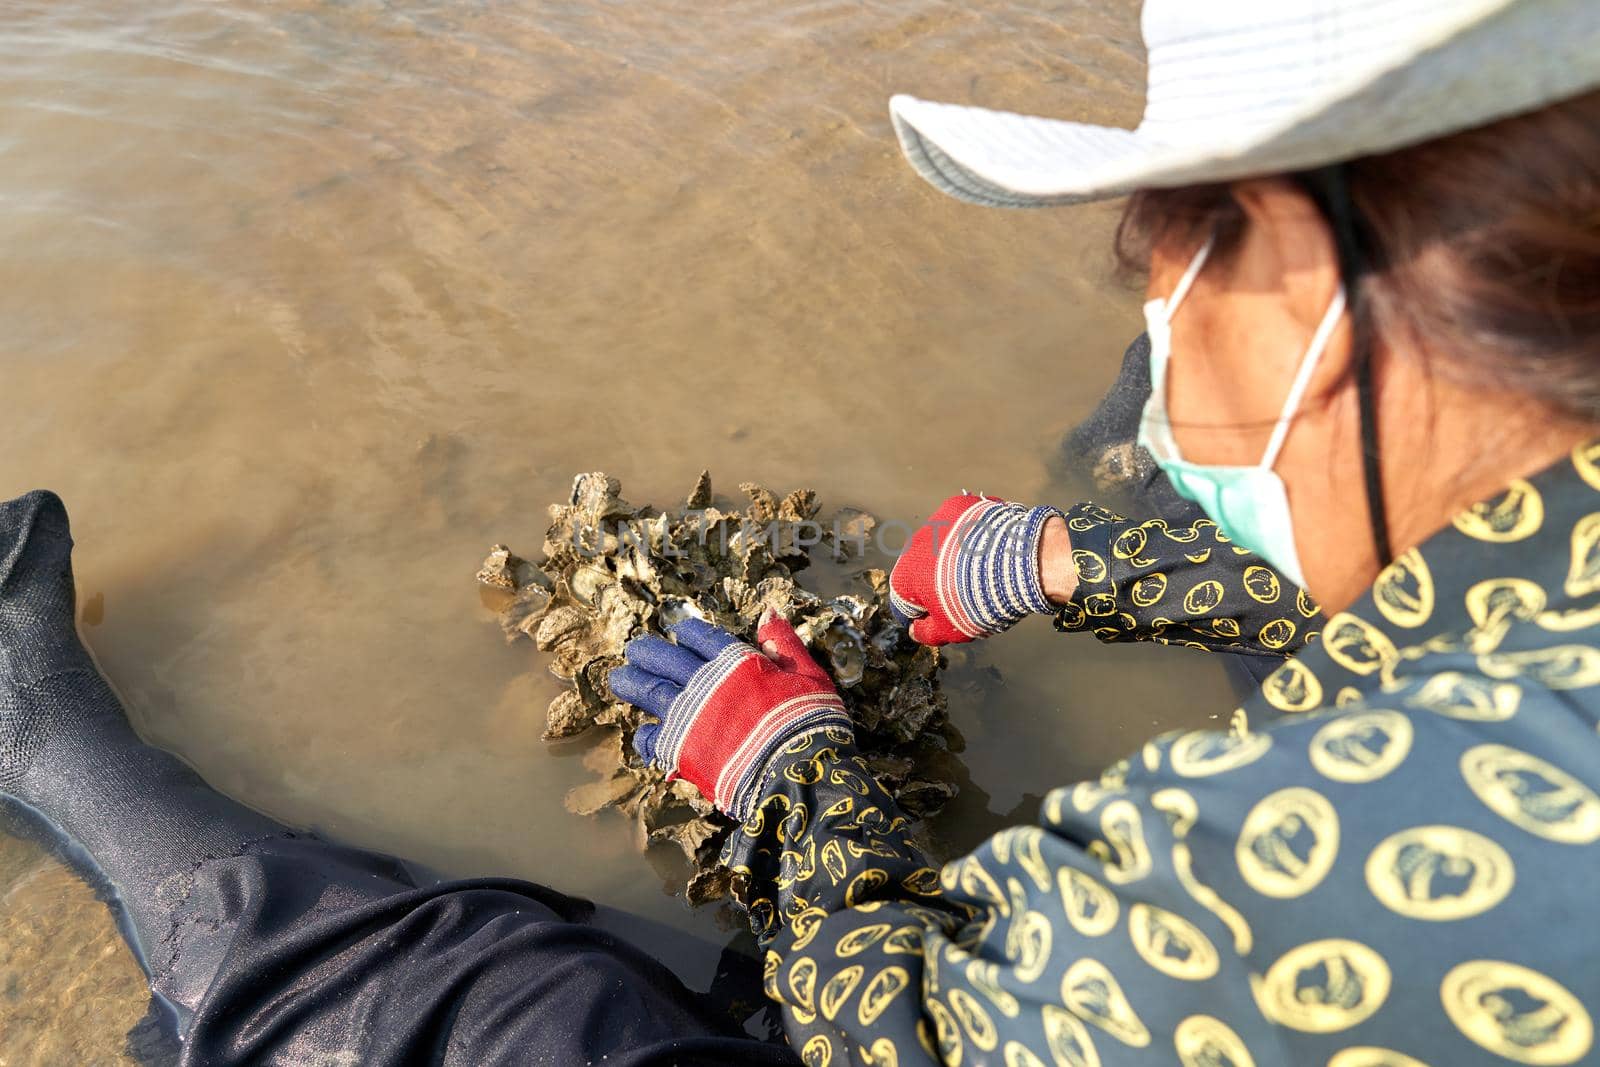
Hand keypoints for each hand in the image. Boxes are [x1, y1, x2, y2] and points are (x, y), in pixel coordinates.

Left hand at [607, 612, 851, 819]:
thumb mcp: (809, 674)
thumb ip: (785, 643)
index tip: (679, 632)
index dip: (687, 633)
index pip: (701, 638)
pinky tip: (644, 733)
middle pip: (665, 660)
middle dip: (648, 653)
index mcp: (736, 663)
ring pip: (649, 692)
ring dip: (632, 683)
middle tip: (635, 650)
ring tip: (620, 679)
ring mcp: (689, 718)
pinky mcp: (681, 751)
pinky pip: (651, 739)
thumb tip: (768, 612)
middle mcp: (706, 685)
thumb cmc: (812, 722)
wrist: (801, 773)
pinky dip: (645, 735)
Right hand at [889, 493, 1064, 644]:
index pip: (905, 602)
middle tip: (968, 595)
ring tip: (983, 570)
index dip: (924, 615)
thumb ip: (925, 633)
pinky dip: (972, 534)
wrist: (1015, 562)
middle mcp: (914, 544)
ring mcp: (938, 521)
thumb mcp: (951, 630)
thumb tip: (914, 631)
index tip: (944, 617)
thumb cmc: (978, 601)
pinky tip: (991, 548)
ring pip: (942, 545)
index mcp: (905, 576)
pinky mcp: (961, 505)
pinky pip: (962, 524)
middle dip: (939, 583)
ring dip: (955, 557)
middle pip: (923, 570)